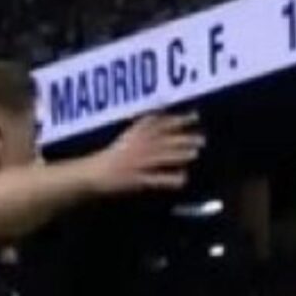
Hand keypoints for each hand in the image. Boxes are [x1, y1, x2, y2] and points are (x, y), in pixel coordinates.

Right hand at [86, 112, 203, 193]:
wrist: (93, 174)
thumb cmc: (112, 157)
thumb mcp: (128, 137)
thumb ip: (144, 128)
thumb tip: (162, 115)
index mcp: (135, 134)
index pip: (159, 123)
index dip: (177, 118)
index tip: (195, 115)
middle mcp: (137, 147)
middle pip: (163, 139)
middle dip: (183, 138)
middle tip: (202, 138)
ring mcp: (137, 163)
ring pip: (162, 157)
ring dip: (179, 155)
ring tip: (195, 153)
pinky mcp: (137, 179)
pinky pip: (156, 179)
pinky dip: (170, 179)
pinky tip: (183, 178)